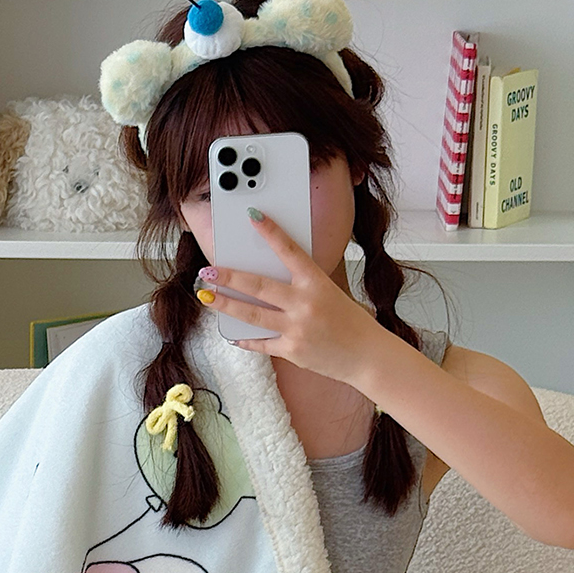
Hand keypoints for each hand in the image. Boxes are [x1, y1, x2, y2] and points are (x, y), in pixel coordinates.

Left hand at [197, 210, 391, 384]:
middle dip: (229, 278)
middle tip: (208, 271)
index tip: (254, 216)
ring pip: (251, 314)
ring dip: (225, 305)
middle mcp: (304, 304)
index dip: (271, 232)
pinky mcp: (291, 350)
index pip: (290, 251)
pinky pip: (260, 343)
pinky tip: (231, 334)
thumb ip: (301, 287)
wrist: (367, 356)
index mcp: (317, 283)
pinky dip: (245, 339)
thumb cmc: (349, 322)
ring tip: (206, 297)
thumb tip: (266, 282)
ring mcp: (296, 328)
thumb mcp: (329, 294)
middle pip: (258, 286)